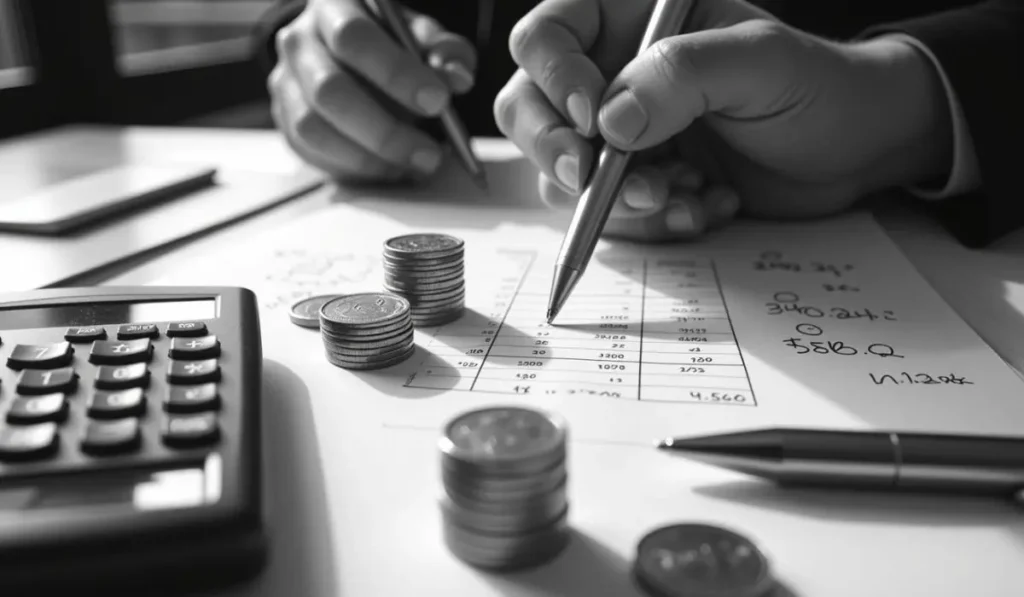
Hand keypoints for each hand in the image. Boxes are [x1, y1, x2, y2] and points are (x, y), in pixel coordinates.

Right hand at [269, 0, 476, 182]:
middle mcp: (299, 40)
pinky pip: (311, 151)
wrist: (349, 53)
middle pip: (330, 90)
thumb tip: (456, 77)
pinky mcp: (284, 117)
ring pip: (314, 127)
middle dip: (385, 130)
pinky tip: (387, 167)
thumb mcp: (423, 38)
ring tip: (411, 164)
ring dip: (369, 156)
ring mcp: (285, 80)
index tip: (437, 102)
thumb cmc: (390, 43)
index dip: (396, 73)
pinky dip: (353, 166)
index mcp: (335, 5)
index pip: (355, 37)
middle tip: (428, 153)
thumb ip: (444, 53)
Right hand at [494, 0, 952, 241]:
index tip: (596, 120)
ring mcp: (619, 134)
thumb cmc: (817, 86)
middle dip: (557, 151)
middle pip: (526, 108)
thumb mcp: (761, 62)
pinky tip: (702, 207)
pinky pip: (605, 215)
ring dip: (611, 199)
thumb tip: (610, 121)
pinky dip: (647, 224)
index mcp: (631, 19)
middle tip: (596, 181)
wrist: (854, 150)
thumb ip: (683, 74)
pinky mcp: (635, 184)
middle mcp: (611, 74)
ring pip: (558, 171)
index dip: (554, 77)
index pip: (546, 36)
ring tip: (679, 196)